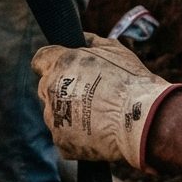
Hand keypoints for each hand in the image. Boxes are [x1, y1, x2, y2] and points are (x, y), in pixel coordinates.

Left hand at [32, 37, 181, 169]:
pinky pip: (65, 137)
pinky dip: (77, 137)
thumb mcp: (113, 49)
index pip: (40, 60)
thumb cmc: (131, 82)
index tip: (66, 70)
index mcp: (59, 64)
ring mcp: (53, 117)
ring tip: (99, 117)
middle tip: (90, 96)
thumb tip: (80, 39)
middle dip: (62, 90)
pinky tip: (98, 133)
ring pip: (55, 114)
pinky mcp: (61, 141)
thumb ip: (89, 42)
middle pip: (46, 88)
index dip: (53, 64)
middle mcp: (49, 89)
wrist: (142, 120)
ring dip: (69, 114)